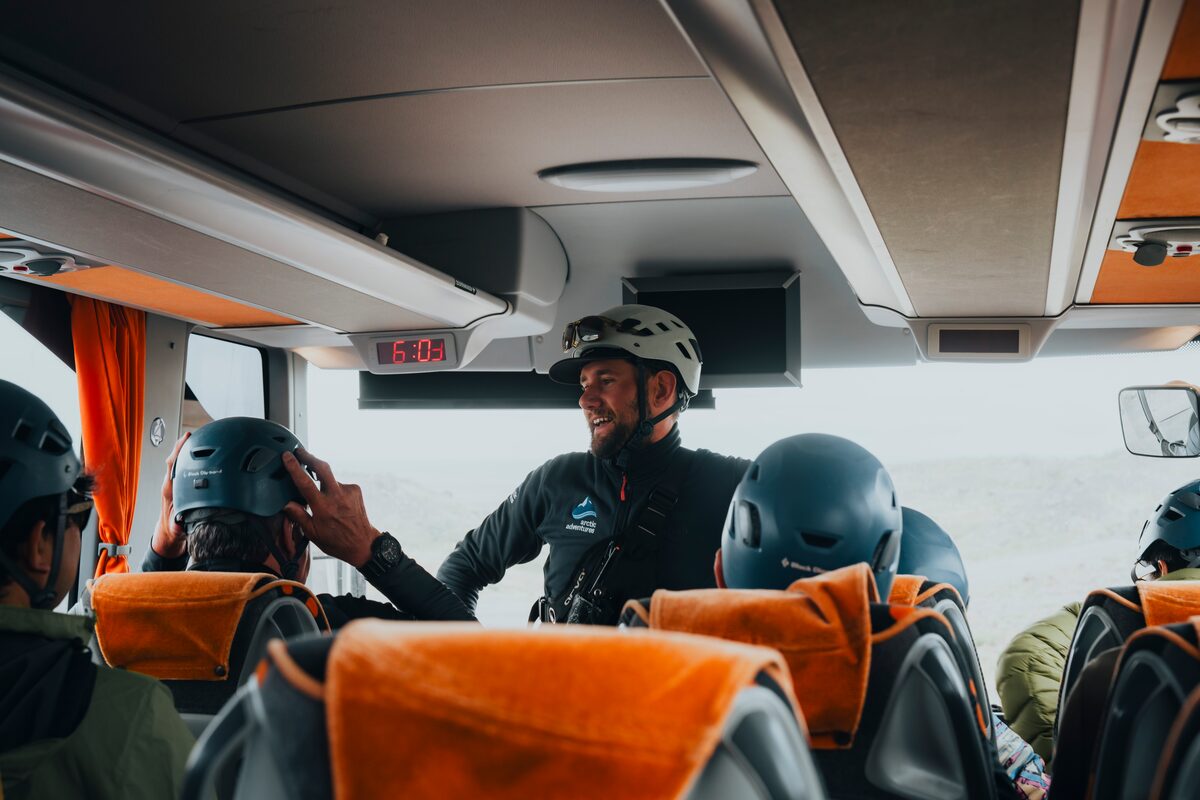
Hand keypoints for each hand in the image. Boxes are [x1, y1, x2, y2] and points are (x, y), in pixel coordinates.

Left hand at [150, 432, 190, 558]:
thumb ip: (178, 525)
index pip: (172, 466)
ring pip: (177, 463)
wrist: (170, 532)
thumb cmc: (174, 528)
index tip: (185, 440)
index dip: (178, 452)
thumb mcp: (177, 528)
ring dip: (184, 451)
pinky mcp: (178, 486)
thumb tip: (179, 523)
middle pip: (174, 460)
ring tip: (195, 439)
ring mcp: (173, 484)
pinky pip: (182, 469)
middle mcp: (170, 484)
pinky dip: (189, 460)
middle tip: (192, 434)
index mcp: (169, 490)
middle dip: (181, 446)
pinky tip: (197, 453)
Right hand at [281, 447, 379, 567]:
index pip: (305, 482)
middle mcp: (337, 496)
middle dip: (309, 457)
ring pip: (330, 478)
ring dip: (322, 480)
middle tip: (299, 452)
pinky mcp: (355, 490)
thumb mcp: (313, 533)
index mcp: (323, 507)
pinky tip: (334, 502)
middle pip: (322, 467)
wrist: (363, 543)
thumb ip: (299, 516)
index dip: (294, 467)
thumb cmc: (337, 541)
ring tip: (320, 494)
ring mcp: (348, 491)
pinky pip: (339, 484)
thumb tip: (286, 504)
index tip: (287, 456)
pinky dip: (333, 489)